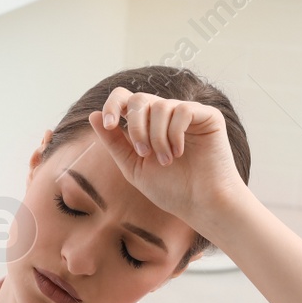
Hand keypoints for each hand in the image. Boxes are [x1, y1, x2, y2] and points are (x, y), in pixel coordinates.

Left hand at [86, 87, 246, 229]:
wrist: (200, 204)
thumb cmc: (170, 189)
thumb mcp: (133, 166)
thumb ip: (114, 142)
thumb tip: (93, 115)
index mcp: (147, 125)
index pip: (125, 99)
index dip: (113, 105)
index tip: (110, 125)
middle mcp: (166, 115)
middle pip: (140, 99)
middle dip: (136, 127)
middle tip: (144, 153)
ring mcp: (187, 113)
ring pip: (160, 106)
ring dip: (157, 137)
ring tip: (166, 160)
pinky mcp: (208, 116)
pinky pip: (182, 111)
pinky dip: (175, 134)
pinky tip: (180, 152)